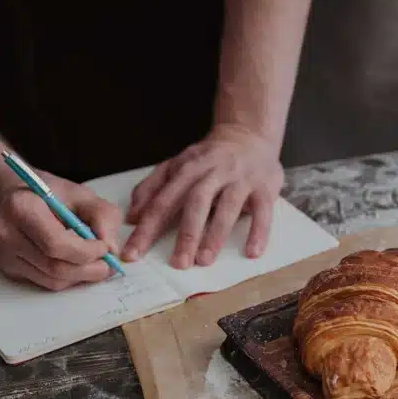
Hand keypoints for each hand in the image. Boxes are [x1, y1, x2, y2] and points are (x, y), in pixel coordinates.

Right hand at [0, 171, 123, 291]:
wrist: (14, 194)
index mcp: (21, 208)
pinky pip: (45, 283)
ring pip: (52, 280)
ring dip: (81, 276)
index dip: (87, 251)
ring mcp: (4, 254)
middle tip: (109, 264)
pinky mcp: (9, 268)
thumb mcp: (82, 194)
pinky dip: (68, 278)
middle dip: (89, 270)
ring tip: (95, 263)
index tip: (105, 248)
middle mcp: (6, 233)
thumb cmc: (50, 193)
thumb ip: (103, 217)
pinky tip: (75, 264)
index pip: (56, 244)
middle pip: (55, 267)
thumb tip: (112, 250)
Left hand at [121, 125, 283, 268]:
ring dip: (216, 234)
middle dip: (186, 234)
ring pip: (227, 206)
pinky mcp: (265, 186)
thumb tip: (132, 216)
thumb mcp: (177, 165)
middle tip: (178, 264)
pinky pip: (263, 210)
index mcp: (187, 168)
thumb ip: (152, 187)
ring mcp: (240, 178)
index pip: (163, 201)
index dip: (146, 228)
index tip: (133, 255)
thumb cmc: (209, 158)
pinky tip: (252, 252)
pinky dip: (258, 231)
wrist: (248, 134)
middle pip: (195, 202)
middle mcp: (213, 171)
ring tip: (205, 261)